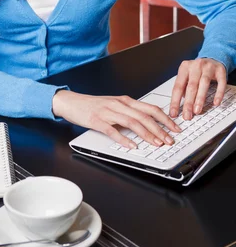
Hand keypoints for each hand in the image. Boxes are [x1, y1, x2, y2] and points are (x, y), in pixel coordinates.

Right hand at [52, 90, 180, 149]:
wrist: (72, 102)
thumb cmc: (93, 105)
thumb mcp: (115, 106)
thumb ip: (130, 113)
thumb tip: (148, 124)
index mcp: (126, 101)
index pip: (151, 108)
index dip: (165, 119)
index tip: (175, 128)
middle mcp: (119, 104)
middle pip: (145, 116)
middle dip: (160, 129)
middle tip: (170, 140)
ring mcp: (108, 112)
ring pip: (132, 122)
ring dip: (147, 134)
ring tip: (156, 143)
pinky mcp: (97, 120)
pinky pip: (112, 130)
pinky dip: (123, 138)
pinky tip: (131, 146)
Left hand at [170, 58, 226, 119]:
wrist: (213, 57)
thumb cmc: (197, 70)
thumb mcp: (187, 75)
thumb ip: (183, 87)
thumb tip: (180, 104)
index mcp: (184, 67)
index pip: (178, 86)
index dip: (175, 101)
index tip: (174, 112)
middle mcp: (195, 66)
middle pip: (191, 86)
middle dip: (188, 103)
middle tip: (187, 115)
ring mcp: (208, 67)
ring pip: (203, 84)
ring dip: (200, 99)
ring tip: (197, 111)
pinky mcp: (220, 70)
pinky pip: (220, 83)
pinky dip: (218, 94)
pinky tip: (215, 103)